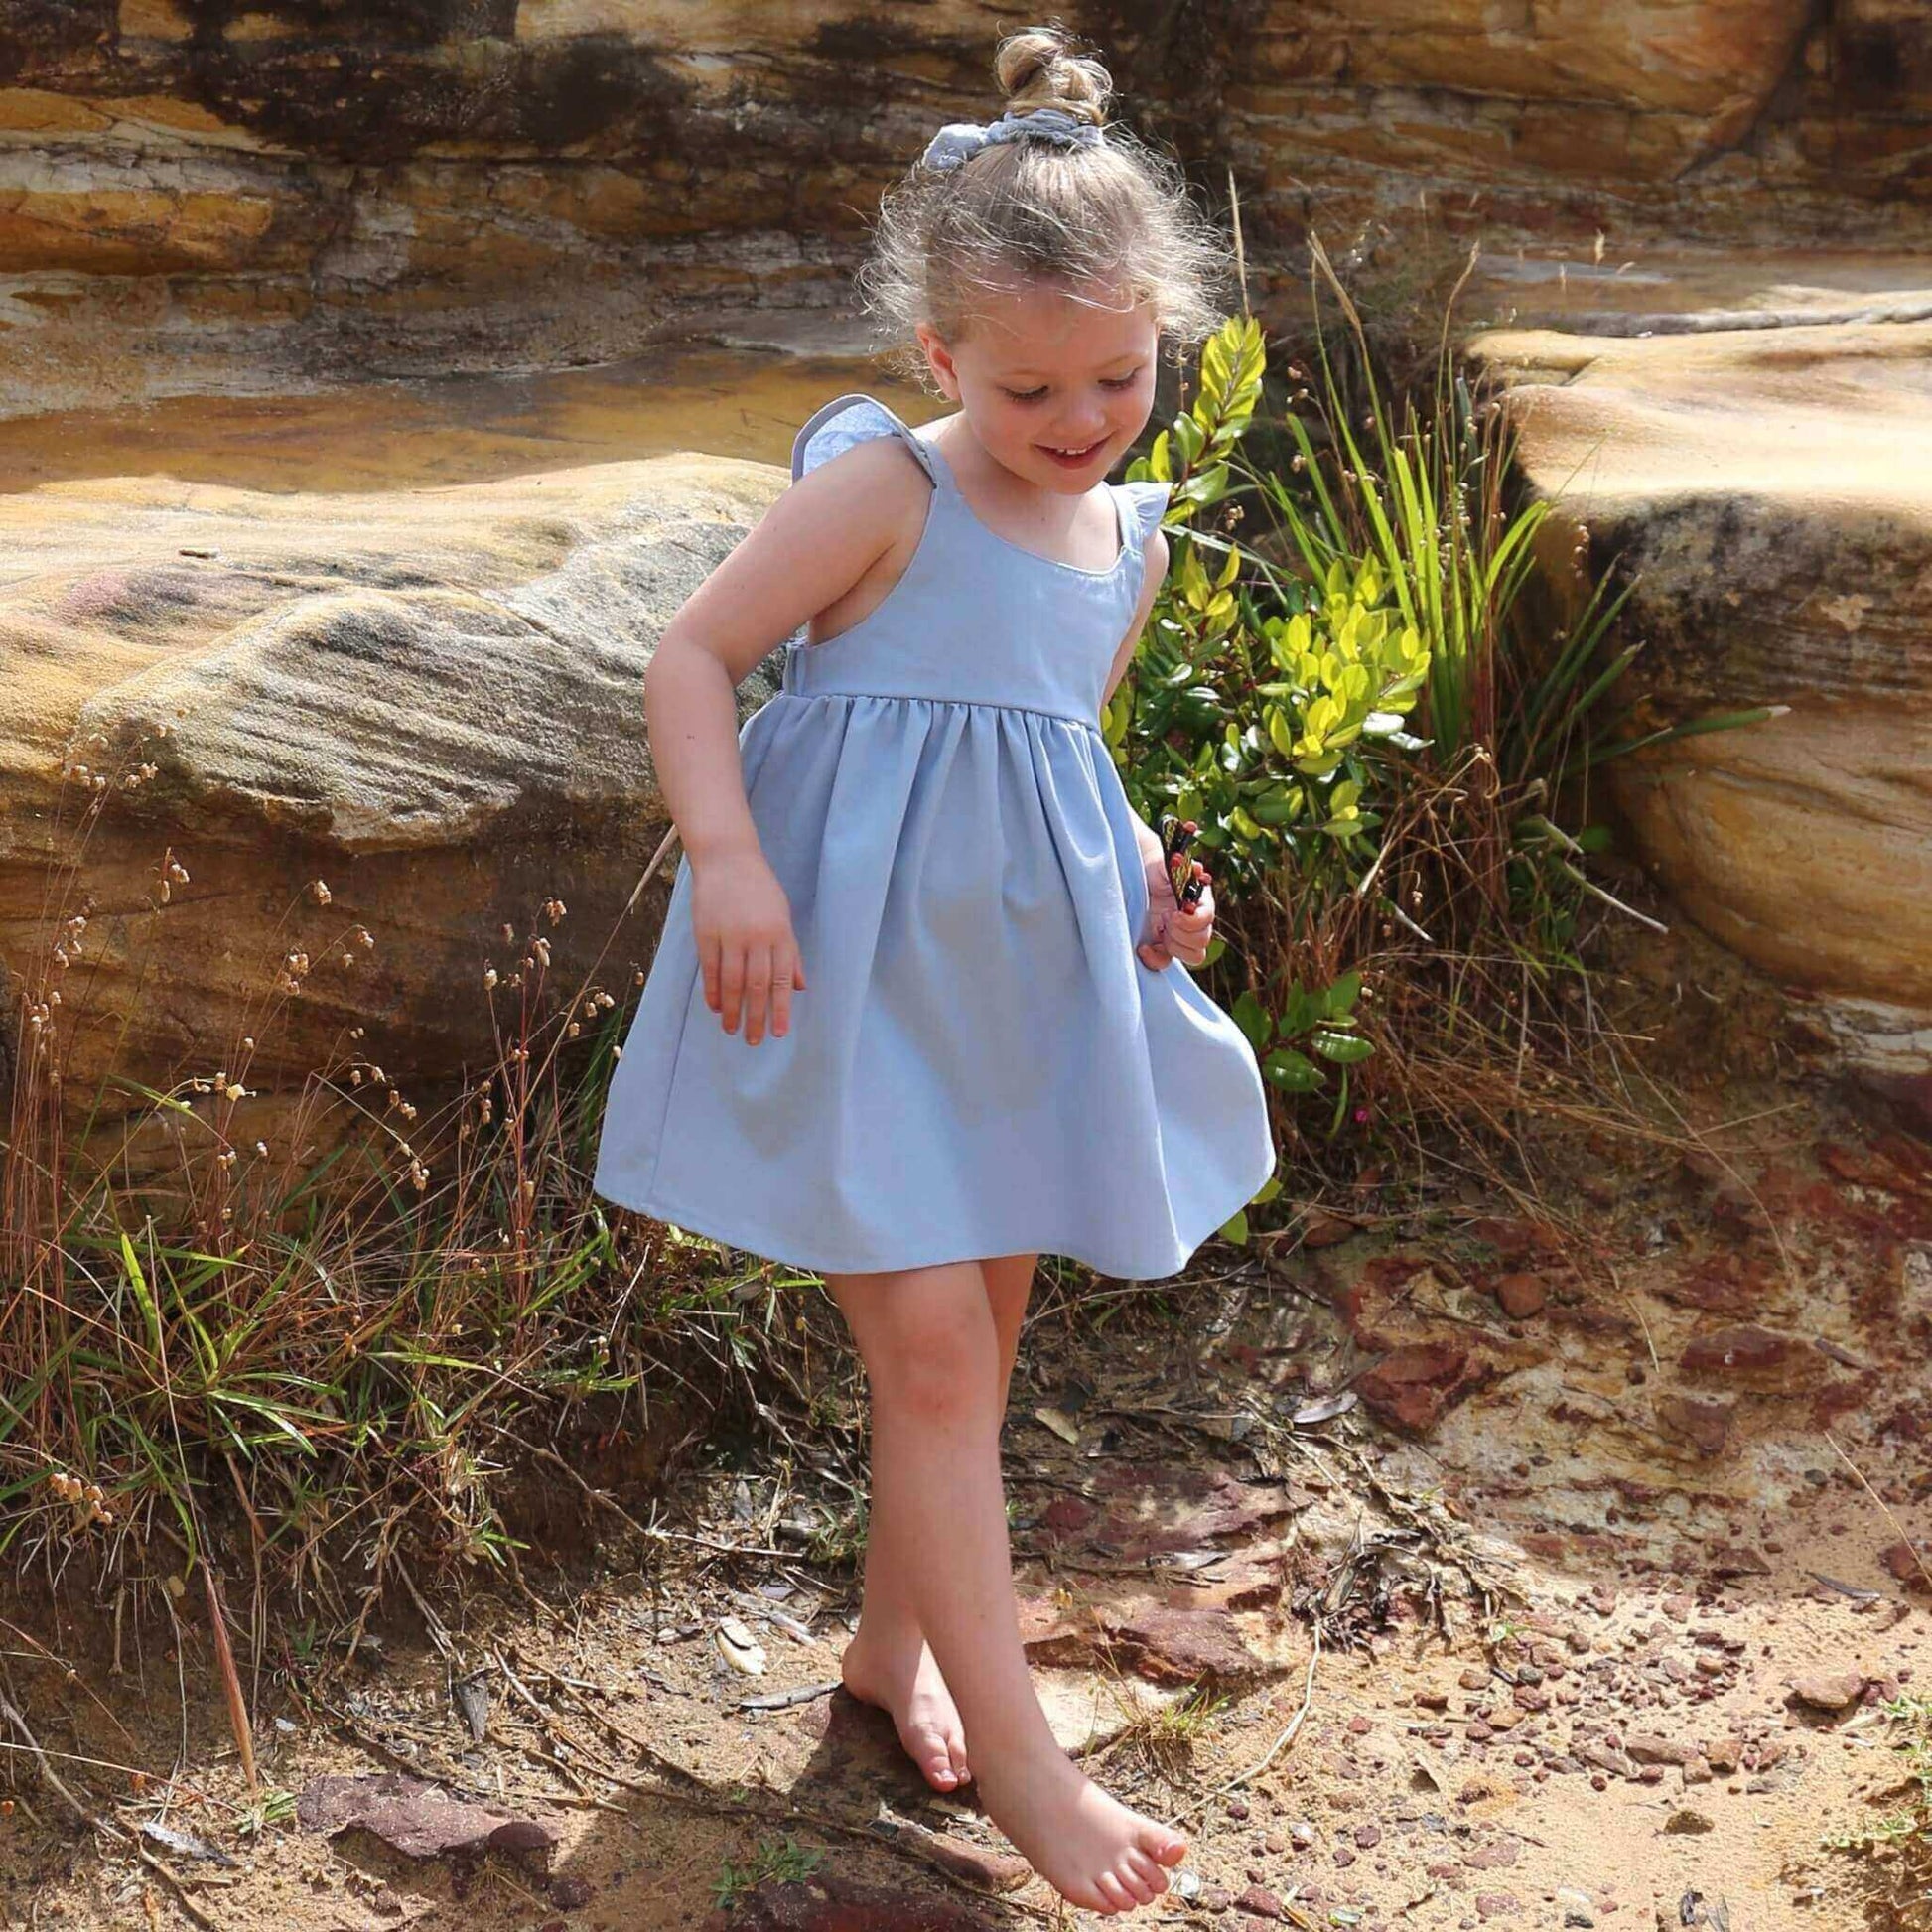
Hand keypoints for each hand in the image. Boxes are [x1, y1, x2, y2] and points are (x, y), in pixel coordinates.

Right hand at [688, 847, 806, 1044]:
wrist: (728, 858)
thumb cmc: (760, 889)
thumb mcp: (783, 917)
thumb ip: (790, 953)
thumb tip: (799, 987)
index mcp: (780, 934)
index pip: (781, 979)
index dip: (780, 1008)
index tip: (779, 1032)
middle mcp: (756, 937)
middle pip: (756, 986)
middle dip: (756, 1017)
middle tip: (753, 1041)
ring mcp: (730, 935)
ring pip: (731, 982)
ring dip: (731, 1010)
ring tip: (730, 1029)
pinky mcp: (706, 933)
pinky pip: (710, 969)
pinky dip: (712, 990)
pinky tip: (714, 1006)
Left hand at [1137, 851, 1214, 971]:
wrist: (1134, 876)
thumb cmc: (1154, 869)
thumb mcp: (1166, 865)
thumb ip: (1180, 867)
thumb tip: (1197, 868)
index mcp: (1199, 902)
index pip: (1207, 918)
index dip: (1192, 920)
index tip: (1172, 913)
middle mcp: (1194, 922)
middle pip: (1202, 941)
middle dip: (1181, 932)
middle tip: (1164, 917)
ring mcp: (1179, 936)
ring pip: (1194, 956)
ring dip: (1174, 946)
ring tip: (1158, 929)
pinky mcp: (1162, 947)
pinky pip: (1166, 964)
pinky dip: (1155, 960)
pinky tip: (1143, 947)